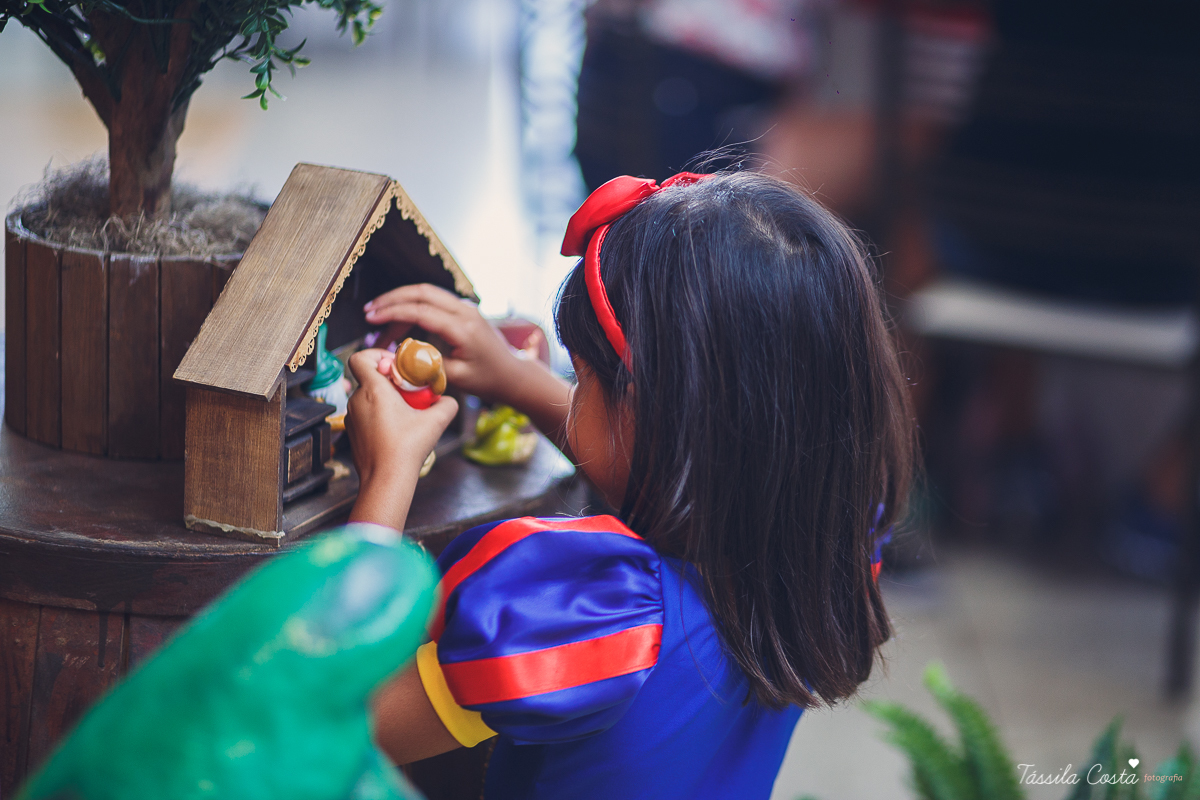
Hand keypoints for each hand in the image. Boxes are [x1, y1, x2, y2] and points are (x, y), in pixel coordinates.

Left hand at [345, 348, 458, 528]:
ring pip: (368, 397)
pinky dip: (378, 416)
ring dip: (385, 400)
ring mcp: (352, 418)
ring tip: (404, 414)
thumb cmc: (405, 450)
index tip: (395, 365)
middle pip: (369, 378)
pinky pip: (364, 415)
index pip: (361, 357)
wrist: (386, 480)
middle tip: (409, 392)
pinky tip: (394, 430)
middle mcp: (357, 400)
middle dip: (390, 381)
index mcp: (373, 390)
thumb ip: (446, 405)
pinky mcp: (352, 432)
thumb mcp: (435, 422)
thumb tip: (449, 401)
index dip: (377, 354)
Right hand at [364, 284, 523, 404]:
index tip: (372, 319)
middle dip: (391, 300)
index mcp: (463, 327)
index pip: (421, 311)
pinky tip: (398, 321)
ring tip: (378, 316)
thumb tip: (398, 358)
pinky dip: (413, 306)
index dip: (393, 313)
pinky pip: (434, 301)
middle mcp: (465, 311)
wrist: (513, 374)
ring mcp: (465, 307)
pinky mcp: (463, 310)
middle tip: (369, 312)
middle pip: (421, 292)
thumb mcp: (457, 379)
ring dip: (400, 301)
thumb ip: (426, 366)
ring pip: (426, 293)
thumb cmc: (488, 379)